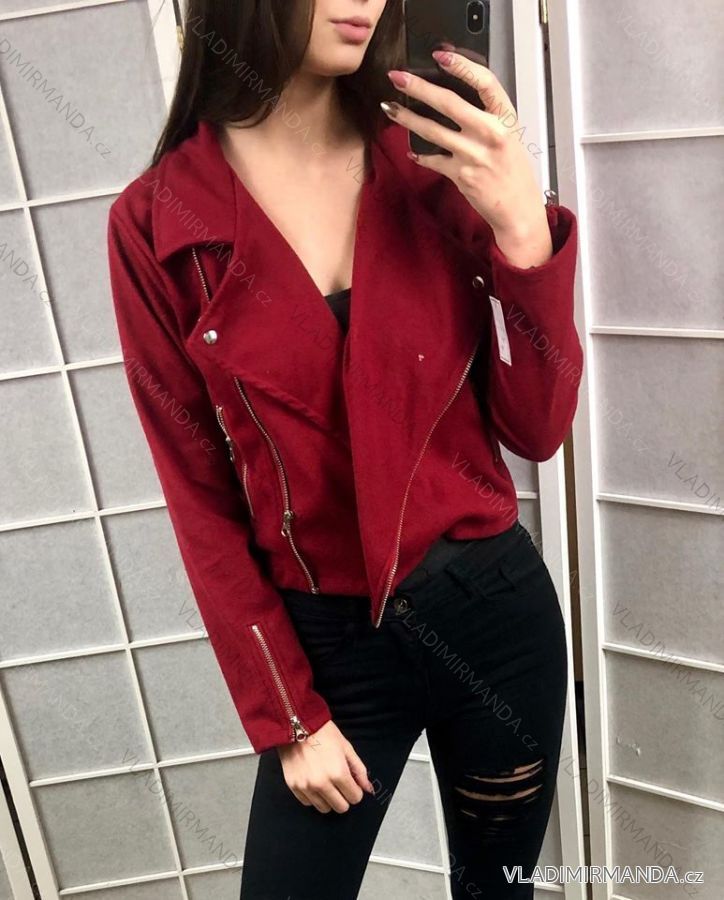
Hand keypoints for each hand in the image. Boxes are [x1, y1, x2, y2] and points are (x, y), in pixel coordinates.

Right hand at [277, 719, 374, 812]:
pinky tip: (314, 783)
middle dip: (344, 797)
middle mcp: (322, 783)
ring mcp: (306, 786)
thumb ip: (359, 770)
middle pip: (341, 807)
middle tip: (340, 785)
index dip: (356, 791)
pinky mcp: (293, 786)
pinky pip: (308, 803)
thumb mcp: (346, 748)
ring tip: (326, 783)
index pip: (355, 798)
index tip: (352, 784)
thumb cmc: (323, 733)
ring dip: (328, 799)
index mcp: (338, 773)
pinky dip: (313, 797)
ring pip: (324, 808)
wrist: (296, 724)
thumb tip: (368, 788)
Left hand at [382, 51, 552, 267]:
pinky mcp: (460, 175)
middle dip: (419, 87)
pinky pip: (432, 160)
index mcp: (505, 119)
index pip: (484, 82)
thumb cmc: (514, 173)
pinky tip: (411, 153)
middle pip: (448, 103)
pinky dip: (420, 156)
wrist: (518, 210)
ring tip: (390, 107)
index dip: (461, 66)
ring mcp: (473, 155)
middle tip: (398, 77)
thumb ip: (487, 119)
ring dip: (407, 118)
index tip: (440, 56)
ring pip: (432, 130)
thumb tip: (453, 103)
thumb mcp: (509, 137)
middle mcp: (490, 133)